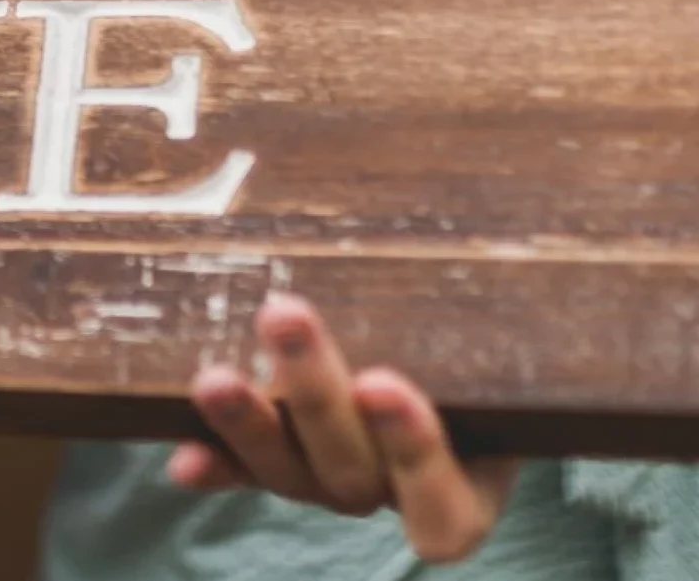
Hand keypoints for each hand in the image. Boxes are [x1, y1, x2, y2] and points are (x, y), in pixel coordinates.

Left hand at [168, 292, 521, 563]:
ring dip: (248, 422)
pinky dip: (213, 460)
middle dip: (312, 394)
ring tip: (214, 377)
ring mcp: (329, 482)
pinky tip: (183, 452)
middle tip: (285, 314)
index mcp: (467, 484)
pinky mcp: (278, 463)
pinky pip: (241, 471)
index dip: (414, 451)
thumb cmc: (487, 342)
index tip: (384, 382)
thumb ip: (494, 300)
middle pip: (350, 469)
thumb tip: (515, 196)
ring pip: (286, 471)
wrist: (450, 352)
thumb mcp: (506, 333)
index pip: (444, 504)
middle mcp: (392, 493)